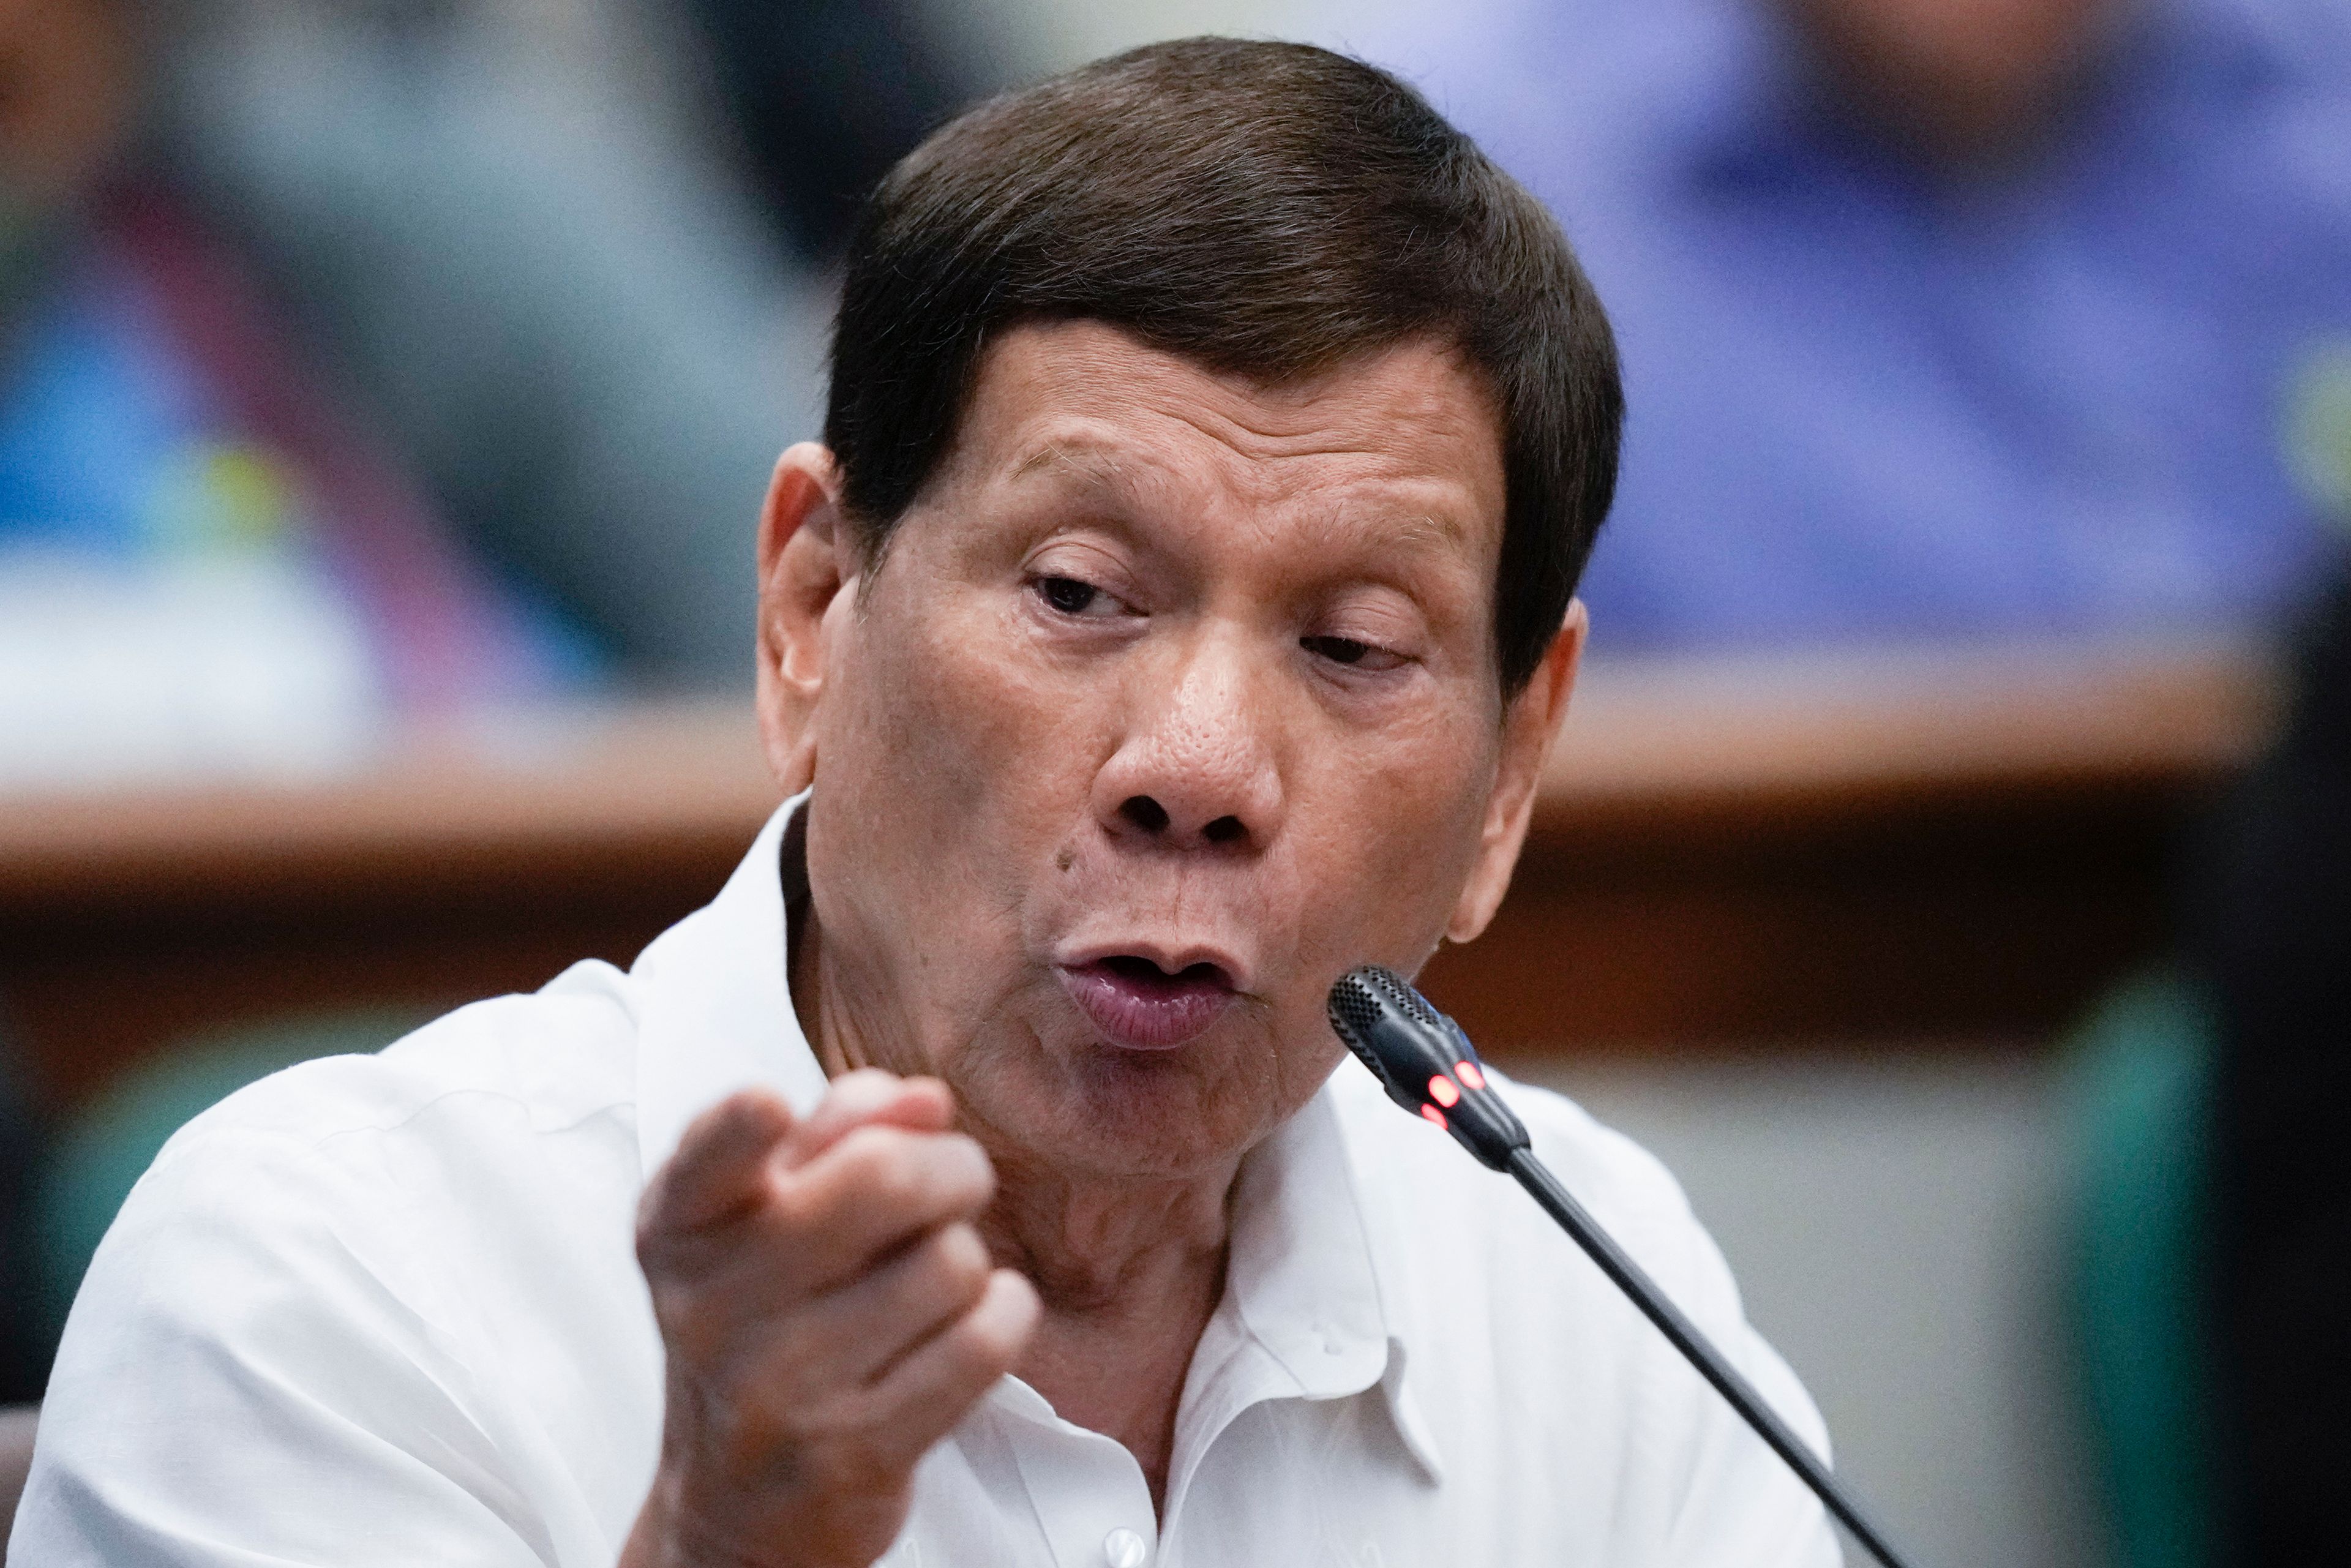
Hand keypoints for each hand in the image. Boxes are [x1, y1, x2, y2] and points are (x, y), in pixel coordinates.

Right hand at [620, 1071, 1039, 1567]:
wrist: (737, 1514)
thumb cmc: (766, 1332)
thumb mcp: (767, 1219)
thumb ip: (838, 1133)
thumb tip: (927, 1100)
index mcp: (684, 1230)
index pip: (707, 1159)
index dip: (741, 1126)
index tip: (769, 1107)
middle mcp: (716, 1307)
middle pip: (883, 1178)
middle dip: (951, 1168)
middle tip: (953, 1185)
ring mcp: (782, 1386)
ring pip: (951, 1261)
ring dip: (966, 1261)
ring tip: (930, 1287)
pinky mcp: (854, 1451)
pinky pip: (983, 1341)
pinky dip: (1004, 1316)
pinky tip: (970, 1323)